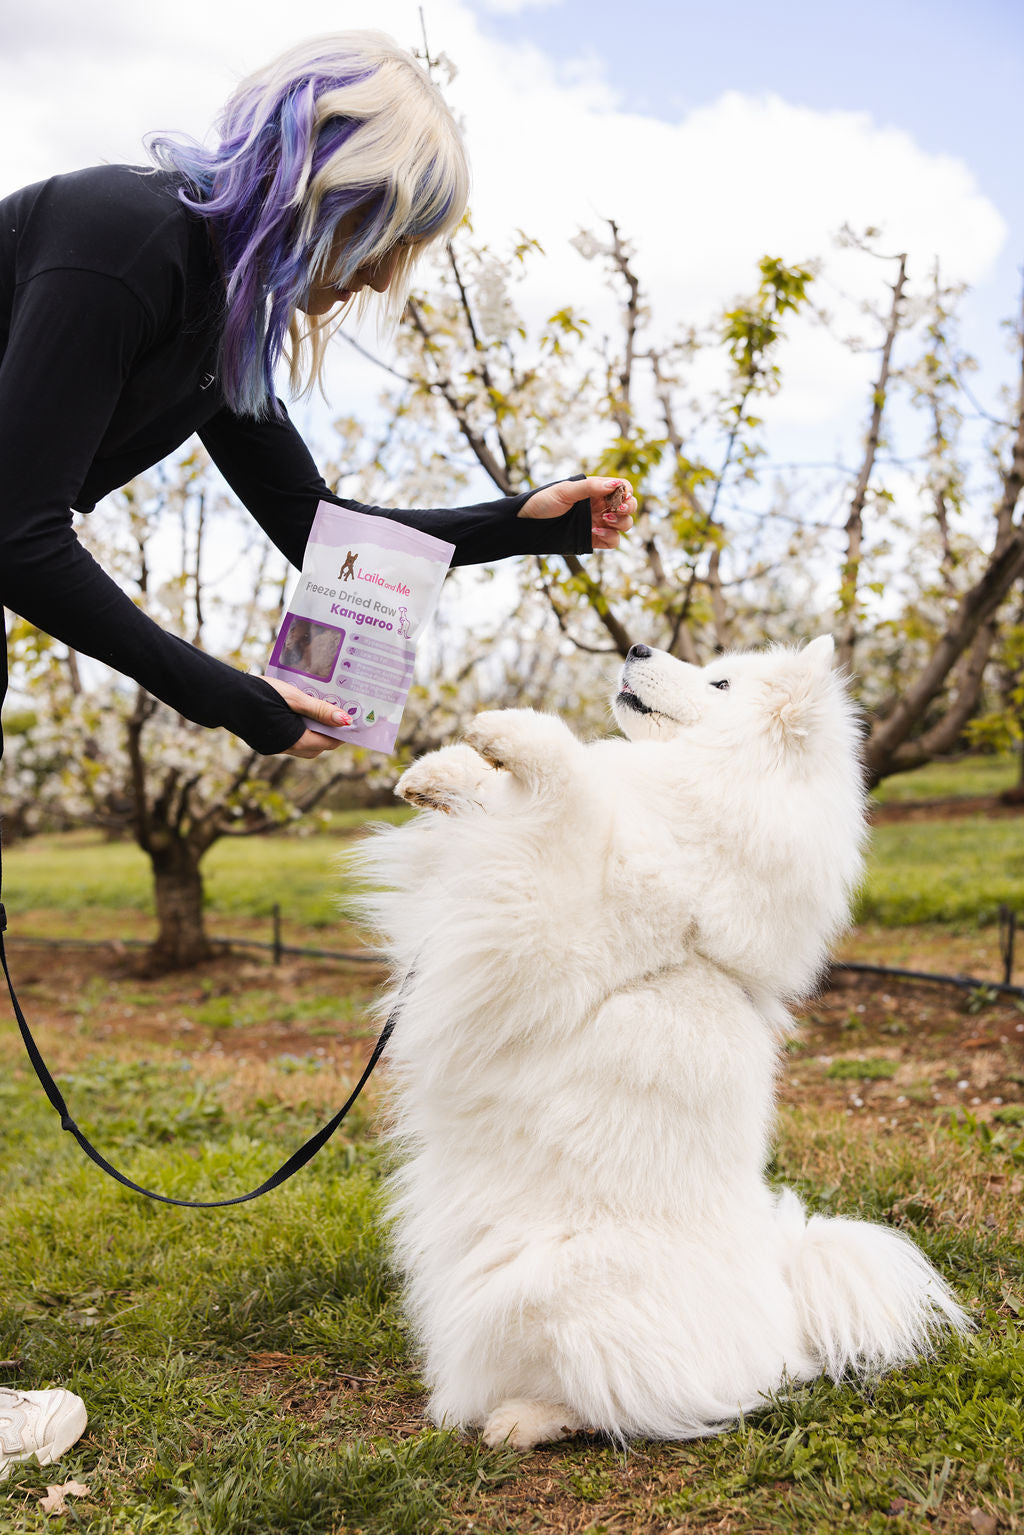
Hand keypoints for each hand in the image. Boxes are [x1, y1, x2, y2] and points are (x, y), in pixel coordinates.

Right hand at [261, 676, 351, 757]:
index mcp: (294, 740)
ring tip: (319, 713)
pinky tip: (299, 716)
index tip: (350, 720)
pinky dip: (299, 732)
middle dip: (328, 734)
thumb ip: (319, 710)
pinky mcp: (264, 743)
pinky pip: (289, 742)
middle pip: (316, 747)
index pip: (327, 743)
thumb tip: (345, 720)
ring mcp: (273, 747)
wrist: (224, 696)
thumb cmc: (260, 693)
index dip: (341, 733)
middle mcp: (284, 749)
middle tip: (336, 714)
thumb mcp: (294, 698)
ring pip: (302, 746)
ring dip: (313, 733)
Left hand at [518, 476, 635, 548]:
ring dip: (620, 523)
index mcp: (595, 490)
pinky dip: (610, 537)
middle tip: (617, 509)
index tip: (622, 496)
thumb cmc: (543, 502)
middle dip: (628, 508)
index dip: (626, 491)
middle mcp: (600, 506)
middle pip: (628, 507)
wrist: (527, 526)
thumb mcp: (565, 491)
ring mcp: (598, 523)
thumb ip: (590, 487)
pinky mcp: (593, 540)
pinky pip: (613, 541)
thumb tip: (615, 485)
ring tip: (604, 521)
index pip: (622, 487)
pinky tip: (596, 532)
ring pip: (624, 525)